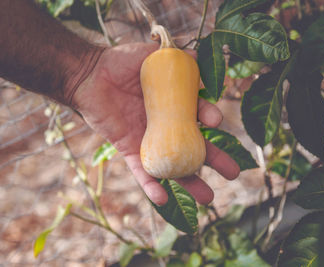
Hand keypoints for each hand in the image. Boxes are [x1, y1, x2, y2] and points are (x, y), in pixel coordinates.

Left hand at [72, 43, 239, 205]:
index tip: (214, 121)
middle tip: (233, 173)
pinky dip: (151, 186)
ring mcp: (149, 140)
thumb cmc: (120, 63)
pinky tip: (162, 200)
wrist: (90, 76)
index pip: (199, 115)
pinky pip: (141, 172)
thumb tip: (198, 55)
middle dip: (215, 160)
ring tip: (208, 198)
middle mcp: (166, 125)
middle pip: (194, 147)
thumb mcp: (151, 56)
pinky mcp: (130, 149)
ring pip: (173, 166)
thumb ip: (175, 57)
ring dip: (190, 183)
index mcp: (174, 105)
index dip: (209, 118)